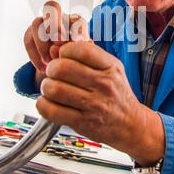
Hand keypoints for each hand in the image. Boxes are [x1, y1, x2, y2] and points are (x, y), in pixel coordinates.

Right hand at [23, 1, 90, 74]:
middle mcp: (57, 18)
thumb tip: (85, 43)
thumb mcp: (81, 55)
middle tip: (59, 41)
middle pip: (52, 6)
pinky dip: (35, 56)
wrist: (60, 66)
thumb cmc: (75, 59)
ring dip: (43, 44)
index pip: (76, 19)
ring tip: (50, 61)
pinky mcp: (29, 34)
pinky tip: (43, 68)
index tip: (78, 43)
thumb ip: (83, 48)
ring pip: (36, 23)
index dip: (77, 30)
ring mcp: (41, 24)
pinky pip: (28, 41)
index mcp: (75, 21)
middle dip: (54, 23)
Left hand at [36, 41, 164, 165]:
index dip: (65, 50)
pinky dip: (43, 105)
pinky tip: (48, 102)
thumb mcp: (110, 69)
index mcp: (110, 67)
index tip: (62, 56)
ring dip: (46, 87)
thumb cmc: (115, 93)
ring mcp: (94, 105)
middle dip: (51, 69)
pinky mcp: (83, 123)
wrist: (130, 124)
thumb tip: (53, 49)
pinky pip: (53, 111)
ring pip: (55, 89)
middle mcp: (103, 85)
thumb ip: (85, 56)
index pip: (81, 50)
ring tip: (50, 88)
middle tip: (52, 73)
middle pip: (63, 68)